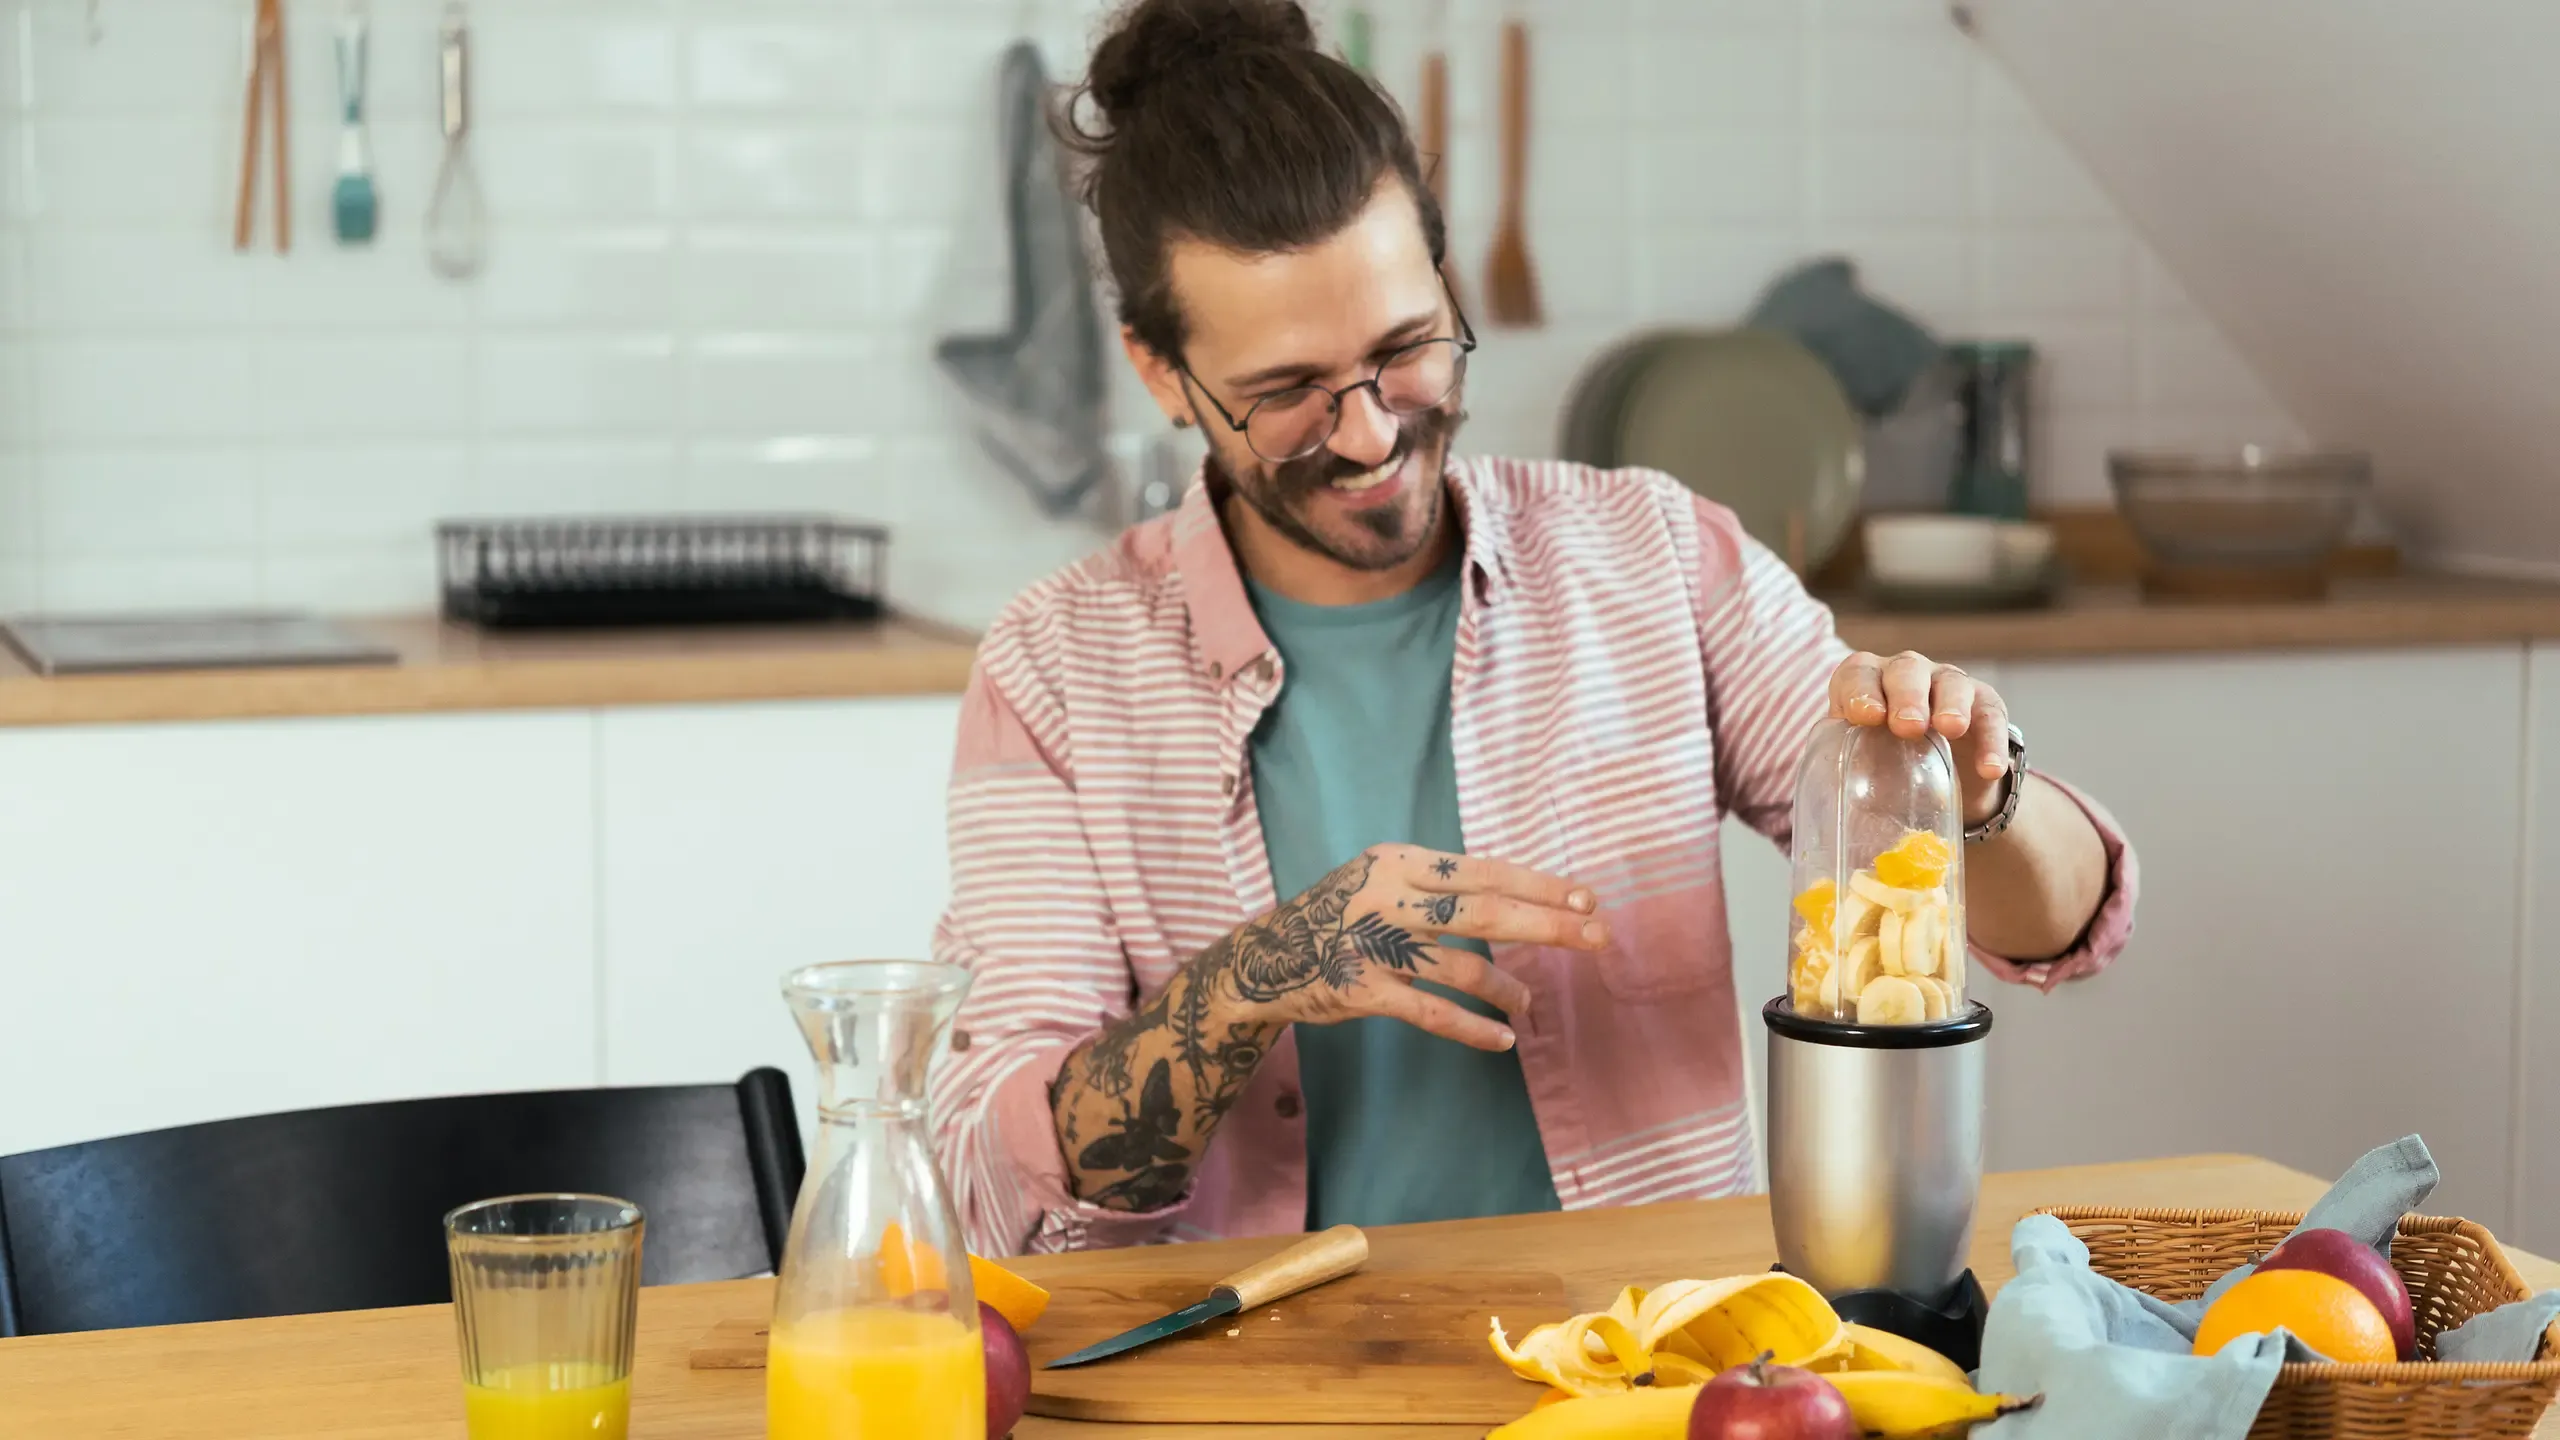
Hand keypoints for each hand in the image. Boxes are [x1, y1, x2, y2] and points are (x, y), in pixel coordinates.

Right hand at [1196, 845, 1605, 1051]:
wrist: (1263, 958)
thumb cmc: (1339, 916)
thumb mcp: (1381, 880)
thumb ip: (1437, 885)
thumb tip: (1521, 897)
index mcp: (1399, 861)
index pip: (1484, 870)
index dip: (1539, 885)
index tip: (1587, 898)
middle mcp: (1388, 897)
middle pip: (1484, 910)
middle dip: (1549, 925)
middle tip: (1597, 937)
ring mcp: (1373, 946)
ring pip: (1463, 966)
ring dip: (1507, 988)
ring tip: (1528, 1003)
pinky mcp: (1361, 991)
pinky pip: (1431, 1013)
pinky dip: (1473, 1027)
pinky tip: (1502, 1039)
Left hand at [1829, 649, 2014, 824]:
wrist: (1938, 782)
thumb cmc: (1884, 766)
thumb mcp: (1858, 764)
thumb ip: (1839, 769)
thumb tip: (1817, 804)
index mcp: (1866, 683)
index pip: (1857, 674)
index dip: (1859, 691)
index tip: (1865, 717)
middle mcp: (1906, 675)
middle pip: (1906, 670)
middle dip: (1906, 696)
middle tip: (1907, 726)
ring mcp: (1947, 685)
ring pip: (1951, 684)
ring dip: (1950, 705)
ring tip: (1950, 729)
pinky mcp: (1985, 705)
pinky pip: (1990, 717)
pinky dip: (1992, 742)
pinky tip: (1990, 769)